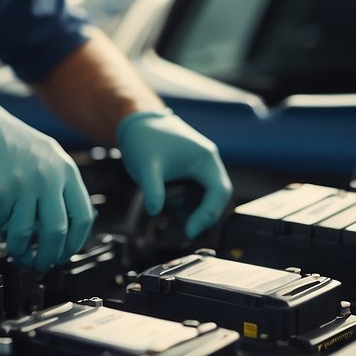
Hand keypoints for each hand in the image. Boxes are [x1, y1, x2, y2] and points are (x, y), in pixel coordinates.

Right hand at [0, 88, 94, 270]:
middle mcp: (48, 177)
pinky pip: (3, 224)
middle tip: (43, 263)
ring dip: (22, 251)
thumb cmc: (5, 140)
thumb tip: (64, 223)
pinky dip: (0, 230)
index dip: (76, 242)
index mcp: (65, 169)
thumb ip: (58, 185)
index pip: (83, 216)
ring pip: (28, 234)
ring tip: (19, 253)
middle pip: (58, 231)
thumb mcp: (45, 155)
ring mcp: (25, 185)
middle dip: (50, 255)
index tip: (66, 252)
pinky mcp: (1, 193)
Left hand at [117, 109, 231, 237]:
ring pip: (209, 194)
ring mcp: (202, 164)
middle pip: (218, 195)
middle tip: (188, 232)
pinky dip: (191, 203)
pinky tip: (175, 212)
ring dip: (199, 210)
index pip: (219, 192)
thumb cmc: (144, 139)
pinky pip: (199, 190)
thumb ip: (153, 190)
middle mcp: (209, 161)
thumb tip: (155, 212)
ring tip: (181, 225)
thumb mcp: (146, 167)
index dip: (208, 214)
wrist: (136, 122)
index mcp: (205, 158)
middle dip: (206, 215)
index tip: (190, 230)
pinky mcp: (192, 168)